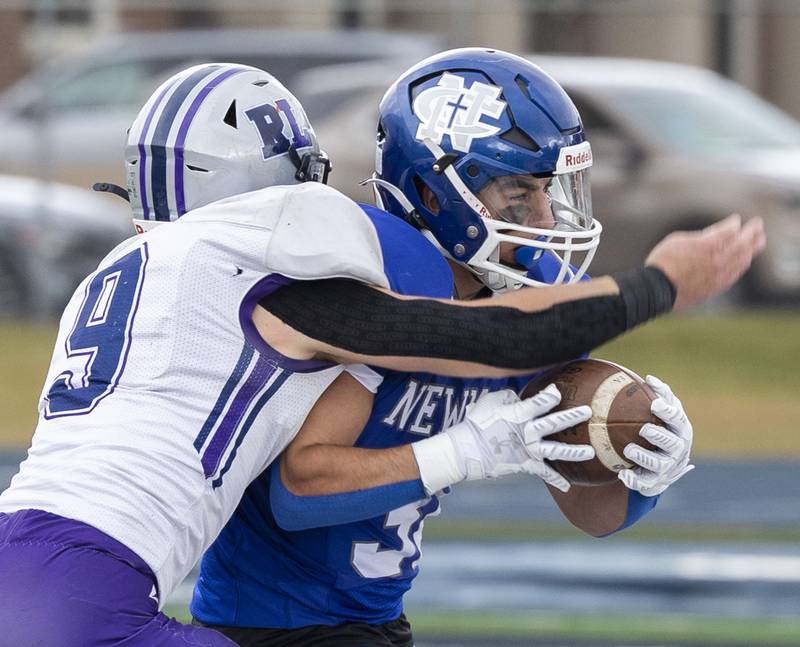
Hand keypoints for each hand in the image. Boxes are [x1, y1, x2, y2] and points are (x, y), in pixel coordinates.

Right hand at [445, 385, 592, 491]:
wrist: (465, 450)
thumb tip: (519, 397)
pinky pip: (543, 472)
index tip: (558, 392)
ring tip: (591, 452)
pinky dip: (555, 480)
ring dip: (575, 452)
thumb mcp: (489, 402)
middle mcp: (527, 431)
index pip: (540, 401)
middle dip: (573, 416)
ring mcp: (528, 449)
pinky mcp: (524, 464)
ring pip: (556, 450)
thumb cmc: (476, 422)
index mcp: (519, 413)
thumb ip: (508, 397)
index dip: (550, 395)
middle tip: (589, 411)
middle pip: (555, 422)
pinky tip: (567, 486)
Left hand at [618, 375, 693, 495]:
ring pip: (658, 464)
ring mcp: (667, 468)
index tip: (653, 403)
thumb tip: (649, 378)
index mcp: (680, 430)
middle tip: (644, 429)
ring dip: (643, 457)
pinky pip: (644, 484)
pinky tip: (621, 474)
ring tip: (628, 449)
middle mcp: (677, 450)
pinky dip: (633, 480)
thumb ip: (661, 396)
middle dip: (658, 436)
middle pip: (672, 443)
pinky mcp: (654, 482)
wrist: (662, 466)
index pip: (677, 419)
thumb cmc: (663, 431)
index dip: (667, 412)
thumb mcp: (665, 415)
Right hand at [645, 214, 765, 309]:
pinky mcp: (718, 286)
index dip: (733, 223)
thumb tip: (717, 234)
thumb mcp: (678, 240)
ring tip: (759, 241)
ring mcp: (720, 274)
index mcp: (708, 245)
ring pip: (744, 259)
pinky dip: (743, 263)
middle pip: (744, 243)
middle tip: (758, 225)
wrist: (657, 289)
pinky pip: (737, 272)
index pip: (731, 229)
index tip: (734, 220)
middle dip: (752, 232)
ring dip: (753, 248)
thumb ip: (701, 236)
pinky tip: (745, 260)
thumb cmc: (663, 261)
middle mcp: (718, 259)